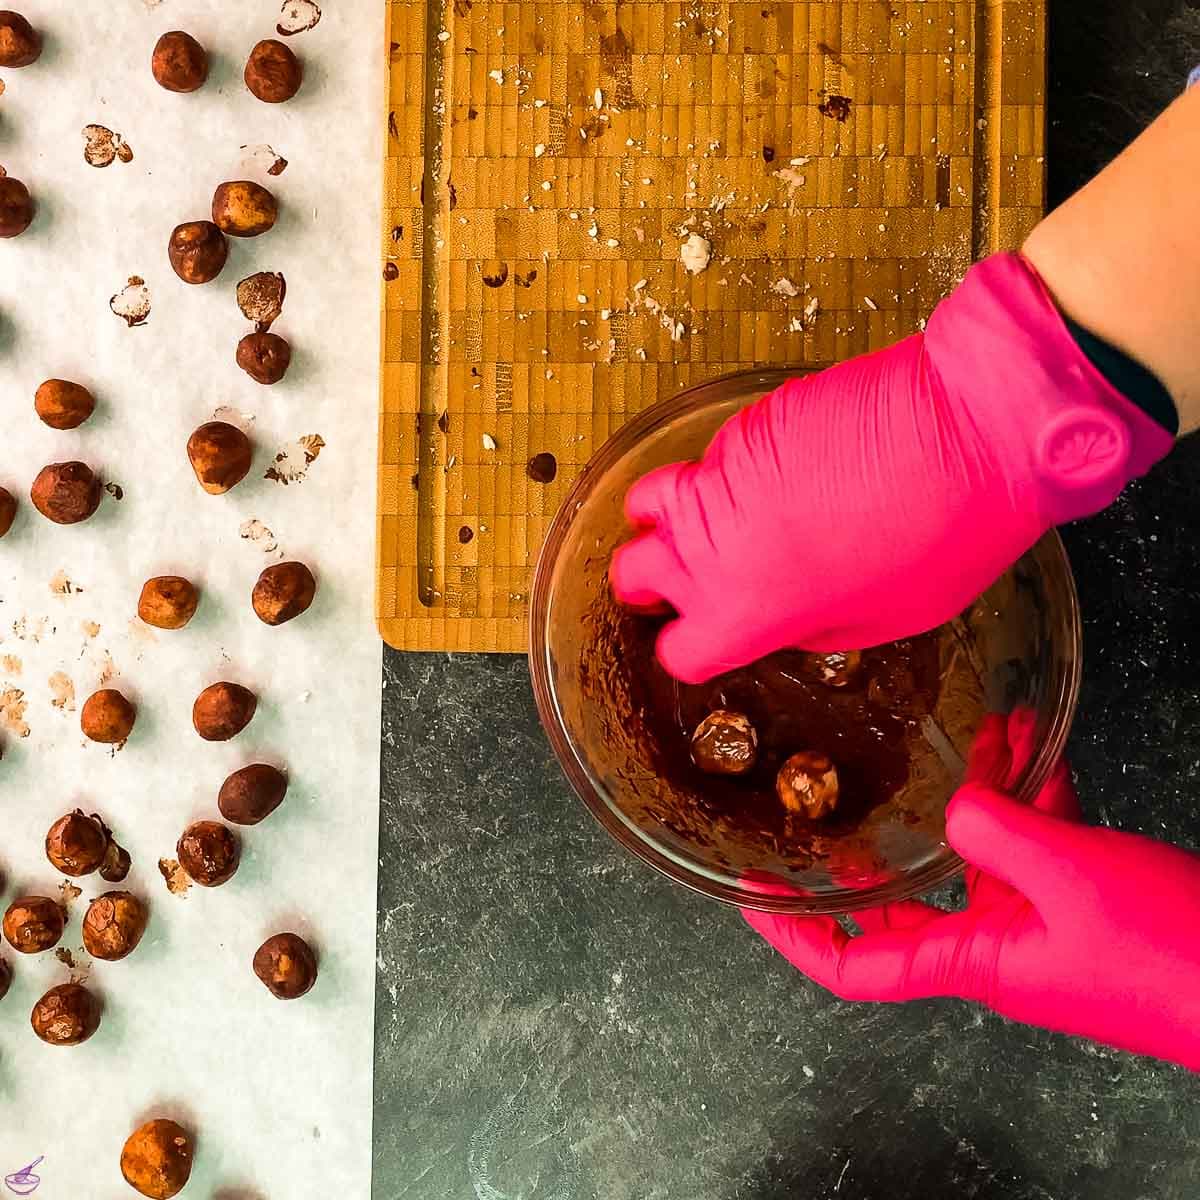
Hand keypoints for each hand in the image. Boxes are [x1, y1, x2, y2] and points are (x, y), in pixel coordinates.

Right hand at [610, 253, 1171, 683]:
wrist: (970, 430)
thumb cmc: (945, 538)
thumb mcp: (880, 619)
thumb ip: (806, 626)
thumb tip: (782, 616)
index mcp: (744, 610)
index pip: (676, 649)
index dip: (689, 648)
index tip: (706, 638)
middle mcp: (711, 547)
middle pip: (630, 572)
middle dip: (647, 580)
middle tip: (681, 579)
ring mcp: (719, 478)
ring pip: (651, 501)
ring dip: (668, 518)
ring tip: (710, 519)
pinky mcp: (742, 427)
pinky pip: (710, 459)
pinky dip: (724, 473)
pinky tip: (777, 473)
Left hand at [742, 716, 1199, 1069]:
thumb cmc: (1176, 957)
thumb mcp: (1070, 875)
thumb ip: (996, 830)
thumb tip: (955, 805)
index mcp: (976, 963)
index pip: (852, 969)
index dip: (794, 935)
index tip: (754, 892)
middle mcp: (998, 950)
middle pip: (905, 904)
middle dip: (879, 845)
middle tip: (843, 794)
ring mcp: (1040, 927)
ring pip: (977, 860)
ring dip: (971, 799)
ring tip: (970, 738)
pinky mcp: (1082, 905)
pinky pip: (1035, 848)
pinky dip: (1030, 800)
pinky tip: (1033, 750)